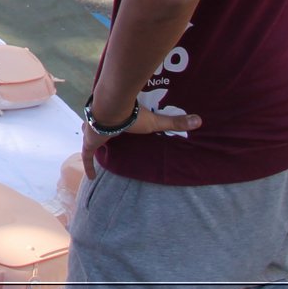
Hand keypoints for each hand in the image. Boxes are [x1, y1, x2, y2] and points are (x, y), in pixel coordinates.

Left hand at [81, 106, 200, 178]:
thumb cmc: (133, 115)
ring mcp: (92, 132)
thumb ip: (175, 122)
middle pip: (99, 128)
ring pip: (89, 137)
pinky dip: (89, 166)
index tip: (116, 127)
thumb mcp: (156, 122)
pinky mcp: (89, 143)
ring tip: (96, 152)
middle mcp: (102, 123)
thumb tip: (199, 120)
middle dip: (99, 132)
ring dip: (91, 143)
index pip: (114, 121)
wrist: (111, 110)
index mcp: (116, 117)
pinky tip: (92, 178)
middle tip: (103, 138)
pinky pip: (87, 156)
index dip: (114, 124)